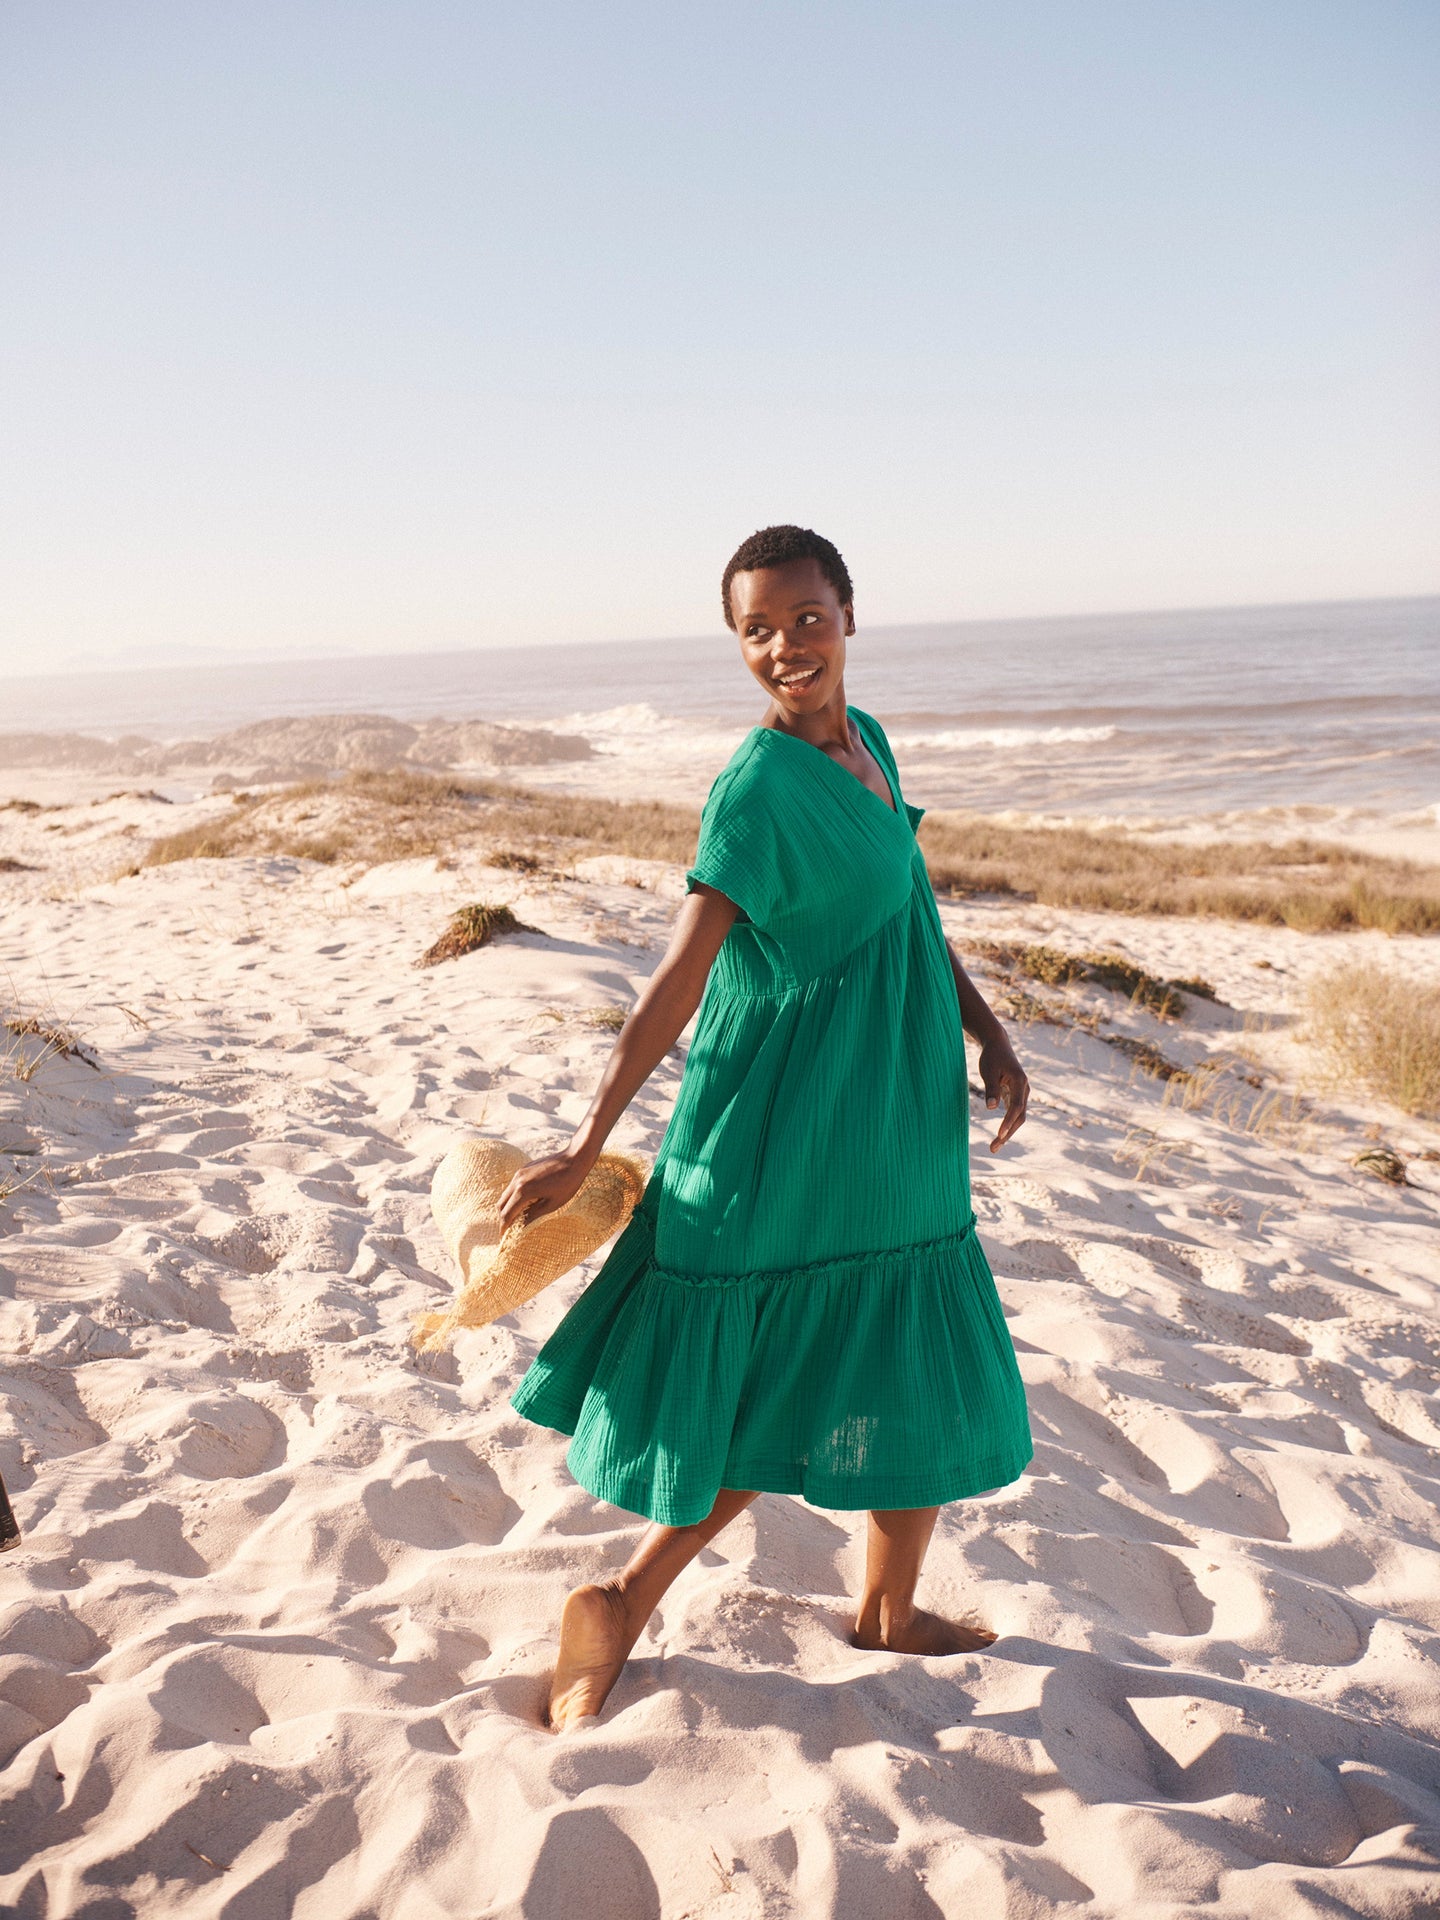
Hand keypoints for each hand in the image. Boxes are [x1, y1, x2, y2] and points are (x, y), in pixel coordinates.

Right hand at [496, 1149, 593, 1232]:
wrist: (574, 1159)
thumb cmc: (567, 1184)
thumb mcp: (552, 1204)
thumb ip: (533, 1215)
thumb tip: (521, 1226)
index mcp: (523, 1191)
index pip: (506, 1214)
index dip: (503, 1228)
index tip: (503, 1238)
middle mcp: (517, 1181)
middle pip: (501, 1204)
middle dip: (502, 1218)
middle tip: (508, 1230)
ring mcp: (519, 1173)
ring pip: (505, 1194)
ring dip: (507, 1207)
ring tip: (516, 1219)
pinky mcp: (523, 1169)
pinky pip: (512, 1186)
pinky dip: (513, 1197)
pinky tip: (523, 1204)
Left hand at [978, 1035, 1028, 1152]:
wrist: (998, 1044)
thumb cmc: (992, 1056)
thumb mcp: (988, 1071)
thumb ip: (991, 1089)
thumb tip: (992, 1109)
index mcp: (1020, 1081)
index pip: (1016, 1106)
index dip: (1008, 1122)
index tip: (999, 1134)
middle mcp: (1025, 1089)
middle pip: (1020, 1116)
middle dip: (1008, 1133)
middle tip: (993, 1148)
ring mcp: (1022, 1093)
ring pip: (1018, 1117)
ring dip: (1008, 1132)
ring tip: (994, 1146)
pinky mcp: (1016, 1095)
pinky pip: (1014, 1113)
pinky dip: (1007, 1124)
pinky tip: (999, 1135)